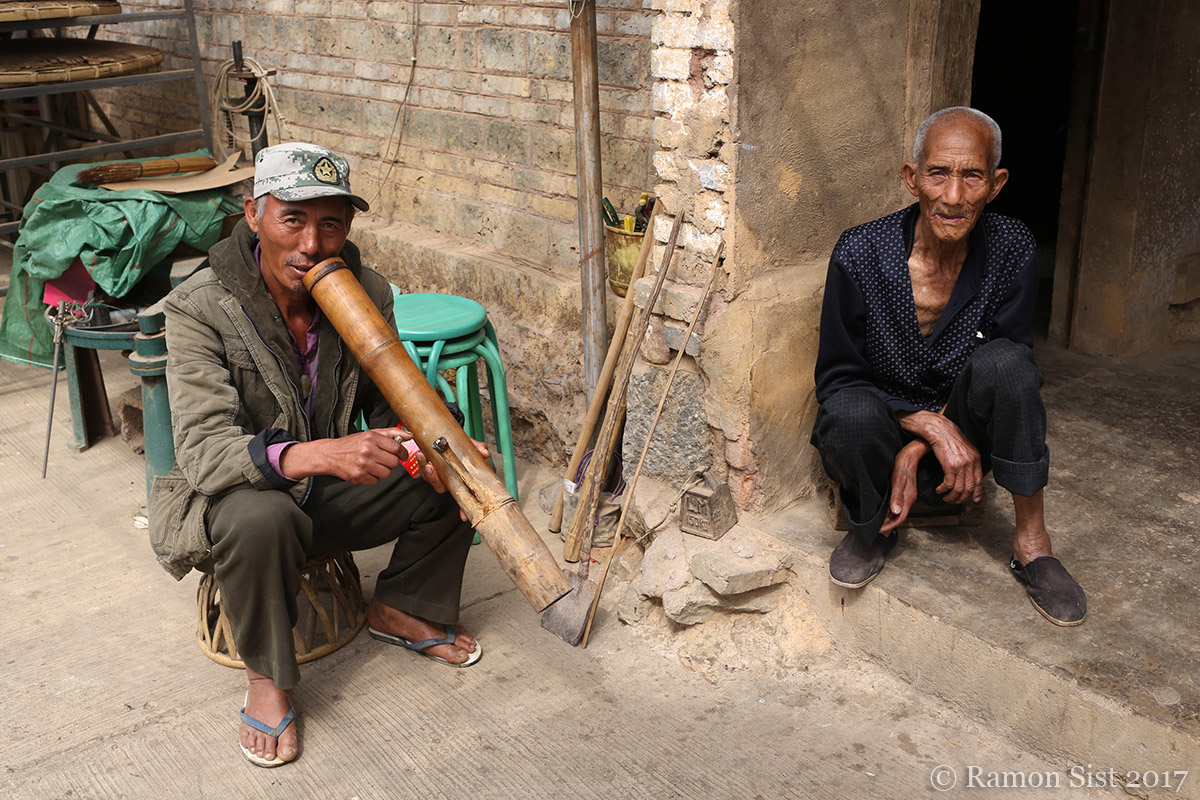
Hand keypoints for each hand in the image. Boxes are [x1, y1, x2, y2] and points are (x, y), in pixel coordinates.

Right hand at [279, 427, 406, 484]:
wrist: (330, 454)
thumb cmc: (353, 444)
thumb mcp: (370, 434)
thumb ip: (391, 433)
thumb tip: (411, 435)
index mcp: (372, 438)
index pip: (397, 447)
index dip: (403, 453)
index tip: (403, 455)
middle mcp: (367, 450)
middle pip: (394, 463)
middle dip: (391, 463)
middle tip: (384, 460)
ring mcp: (362, 464)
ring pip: (386, 473)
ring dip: (383, 471)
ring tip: (374, 465)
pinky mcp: (358, 476)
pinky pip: (376, 481)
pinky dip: (373, 478)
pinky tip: (366, 471)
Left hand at [415, 438, 489, 521]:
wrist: (447, 436)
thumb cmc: (461, 446)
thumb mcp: (471, 446)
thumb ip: (477, 448)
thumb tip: (484, 453)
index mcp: (460, 479)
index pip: (463, 497)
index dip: (463, 509)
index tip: (463, 516)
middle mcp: (447, 480)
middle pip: (441, 488)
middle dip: (436, 480)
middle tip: (433, 470)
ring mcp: (436, 474)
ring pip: (430, 479)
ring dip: (427, 471)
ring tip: (426, 460)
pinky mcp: (427, 467)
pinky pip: (422, 470)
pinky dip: (421, 463)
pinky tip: (422, 455)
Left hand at [880, 440, 928, 532]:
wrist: (912, 452)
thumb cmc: (904, 463)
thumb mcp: (898, 479)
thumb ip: (897, 496)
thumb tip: (894, 512)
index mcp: (908, 498)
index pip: (899, 518)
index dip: (889, 526)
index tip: (879, 530)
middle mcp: (909, 498)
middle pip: (899, 516)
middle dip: (888, 524)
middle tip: (876, 529)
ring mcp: (908, 494)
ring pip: (898, 511)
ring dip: (889, 518)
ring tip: (878, 522)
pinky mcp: (905, 490)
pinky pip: (898, 504)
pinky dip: (891, 510)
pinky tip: (884, 509)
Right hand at [897, 411, 982, 503]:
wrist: (940, 429)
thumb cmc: (949, 437)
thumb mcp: (964, 448)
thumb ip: (968, 460)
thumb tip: (966, 472)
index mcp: (976, 458)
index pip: (979, 480)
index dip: (977, 493)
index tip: (974, 500)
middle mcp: (971, 463)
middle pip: (969, 488)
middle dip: (961, 498)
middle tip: (954, 500)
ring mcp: (961, 465)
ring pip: (959, 489)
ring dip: (951, 496)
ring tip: (945, 497)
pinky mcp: (950, 466)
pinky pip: (949, 484)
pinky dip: (943, 490)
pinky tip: (939, 489)